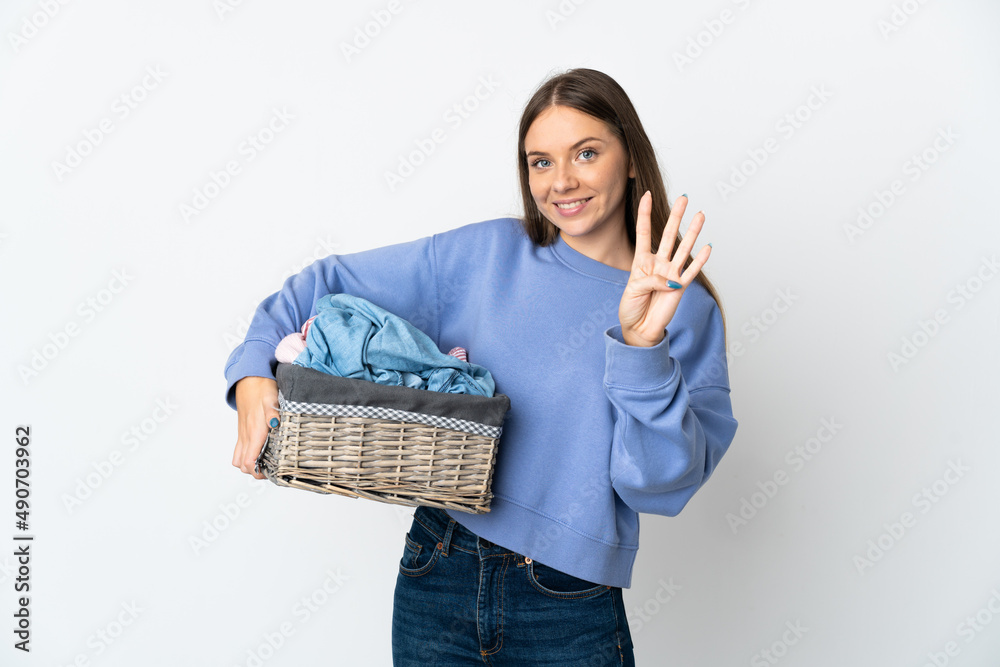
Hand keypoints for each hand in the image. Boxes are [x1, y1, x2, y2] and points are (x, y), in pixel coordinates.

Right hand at [232, 376, 279, 478]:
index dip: (258, 472)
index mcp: (254, 431)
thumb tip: (274, 423)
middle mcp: (246, 435)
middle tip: (270, 470)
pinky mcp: (242, 430)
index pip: (249, 461)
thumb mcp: (272, 399)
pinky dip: (245, 456)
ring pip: (238, 459)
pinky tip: (258, 452)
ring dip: (249, 464)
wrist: (249, 379)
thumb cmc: (262, 388)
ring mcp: (243, 434)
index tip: (271, 473)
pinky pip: (239, 449)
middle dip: (255, 472)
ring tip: (265, 463)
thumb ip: (273, 413)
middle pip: (242, 465)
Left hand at [618, 192, 710, 346]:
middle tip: (684, 198)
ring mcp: (670, 274)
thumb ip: (650, 280)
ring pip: (683, 248)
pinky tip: (707, 247)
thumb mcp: (633, 289)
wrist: (639, 329)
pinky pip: (692, 272)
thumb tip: (671, 279)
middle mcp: (658, 264)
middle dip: (676, 216)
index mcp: (641, 261)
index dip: (645, 214)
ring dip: (692, 232)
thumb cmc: (631, 308)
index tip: (647, 195)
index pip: (644, 232)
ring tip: (700, 215)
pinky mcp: (680, 288)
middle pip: (668, 235)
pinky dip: (700, 260)